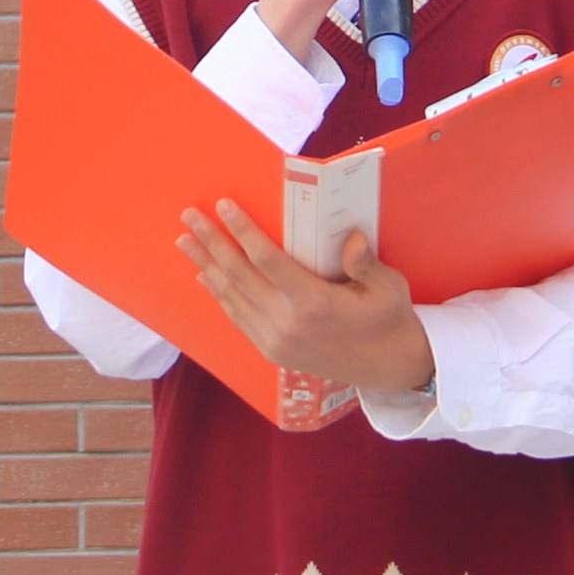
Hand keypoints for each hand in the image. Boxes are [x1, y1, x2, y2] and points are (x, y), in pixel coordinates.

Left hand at [176, 199, 434, 396]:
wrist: (388, 368)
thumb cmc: (388, 319)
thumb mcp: (388, 287)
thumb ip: (365, 263)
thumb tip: (352, 239)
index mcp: (315, 303)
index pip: (267, 260)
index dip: (242, 231)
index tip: (224, 206)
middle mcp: (287, 323)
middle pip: (238, 275)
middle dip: (211, 242)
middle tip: (188, 216)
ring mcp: (276, 340)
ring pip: (231, 296)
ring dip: (206, 266)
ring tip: (184, 242)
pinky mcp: (272, 351)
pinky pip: (237, 317)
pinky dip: (218, 294)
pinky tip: (206, 276)